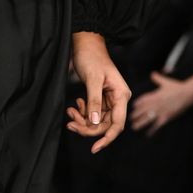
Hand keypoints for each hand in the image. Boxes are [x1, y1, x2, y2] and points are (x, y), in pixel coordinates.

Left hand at [66, 33, 131, 153]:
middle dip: (87, 127)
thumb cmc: (92, 58)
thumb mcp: (92, 79)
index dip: (107, 138)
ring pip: (97, 121)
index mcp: (121, 95)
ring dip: (83, 120)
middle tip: (70, 123)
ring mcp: (110, 100)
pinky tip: (76, 105)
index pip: (117, 124)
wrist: (87, 44)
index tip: (94, 149)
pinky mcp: (101, 98)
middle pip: (104, 125)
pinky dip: (83, 113)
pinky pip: (93, 113)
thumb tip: (93, 123)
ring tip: (70, 111)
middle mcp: (118, 100)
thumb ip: (94, 101)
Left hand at [130, 71, 192, 134]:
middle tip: (130, 119)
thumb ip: (157, 78)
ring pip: (147, 118)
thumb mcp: (165, 82)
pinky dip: (152, 130)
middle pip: (142, 110)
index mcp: (154, 95)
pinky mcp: (166, 117)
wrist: (187, 93)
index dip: (137, 104)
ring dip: (140, 123)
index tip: (133, 107)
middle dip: (136, 115)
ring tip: (134, 127)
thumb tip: (153, 73)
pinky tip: (148, 134)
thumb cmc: (177, 87)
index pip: (142, 100)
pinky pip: (157, 125)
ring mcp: (160, 111)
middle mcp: (155, 103)